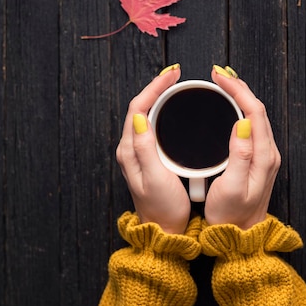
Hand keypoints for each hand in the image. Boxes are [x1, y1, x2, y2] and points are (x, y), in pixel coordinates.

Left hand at [115, 65, 190, 233]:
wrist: (163, 231)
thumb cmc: (163, 209)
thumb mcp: (156, 178)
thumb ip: (145, 149)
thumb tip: (140, 118)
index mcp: (130, 151)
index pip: (138, 108)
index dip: (154, 87)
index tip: (172, 75)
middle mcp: (130, 149)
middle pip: (140, 107)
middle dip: (156, 87)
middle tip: (175, 74)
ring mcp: (137, 153)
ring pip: (145, 114)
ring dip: (158, 96)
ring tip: (175, 85)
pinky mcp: (147, 157)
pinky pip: (152, 125)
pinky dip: (162, 111)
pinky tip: (174, 109)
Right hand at [205, 66, 280, 229]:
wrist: (241, 239)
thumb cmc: (231, 216)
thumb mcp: (233, 188)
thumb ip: (240, 156)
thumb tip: (244, 123)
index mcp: (263, 156)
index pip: (254, 111)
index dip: (237, 90)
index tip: (218, 77)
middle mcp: (268, 153)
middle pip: (258, 109)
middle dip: (238, 87)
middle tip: (217, 74)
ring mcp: (265, 157)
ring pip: (256, 116)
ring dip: (240, 96)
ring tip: (222, 84)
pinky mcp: (258, 161)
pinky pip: (252, 126)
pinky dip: (240, 110)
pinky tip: (228, 108)